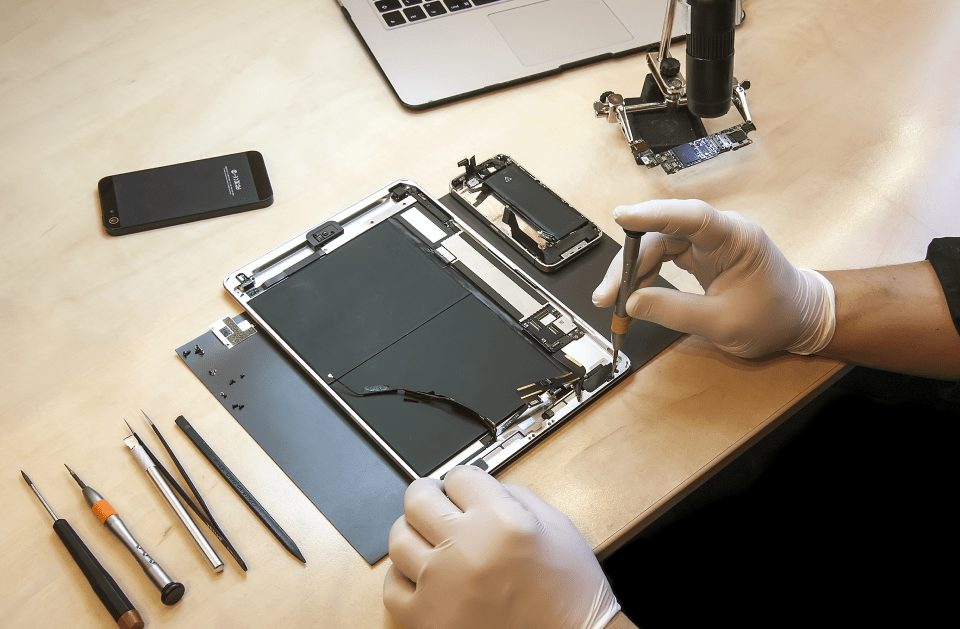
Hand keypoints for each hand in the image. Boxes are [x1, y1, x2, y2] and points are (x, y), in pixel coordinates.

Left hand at [383, 465, 619, 628]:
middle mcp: (465, 548)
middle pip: (418, 499)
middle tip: (435, 498)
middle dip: (428, 493)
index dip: (464, 480)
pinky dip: (403, 576)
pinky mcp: (428, 619)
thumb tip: (483, 488)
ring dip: (412, 530)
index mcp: (500, 521)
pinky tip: (422, 574)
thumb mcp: (558, 528)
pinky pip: (393, 587)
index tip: (464, 487)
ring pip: (398, 539)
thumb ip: (518, 497)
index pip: (460, 477)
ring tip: (428, 536)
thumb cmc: (571, 594)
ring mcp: (441, 584)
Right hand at [592, 199, 834, 357]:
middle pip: (662, 234)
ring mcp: (708, 242)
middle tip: (607, 296)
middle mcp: (719, 233)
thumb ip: (674, 312)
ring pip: (657, 244)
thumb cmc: (774, 317)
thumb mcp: (722, 324)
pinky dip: (645, 275)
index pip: (690, 216)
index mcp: (736, 240)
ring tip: (614, 302)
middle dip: (629, 263)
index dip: (653, 214)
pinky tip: (632, 294)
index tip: (622, 217)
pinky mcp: (701, 253)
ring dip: (632, 271)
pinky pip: (664, 256)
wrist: (799, 319)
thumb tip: (632, 303)